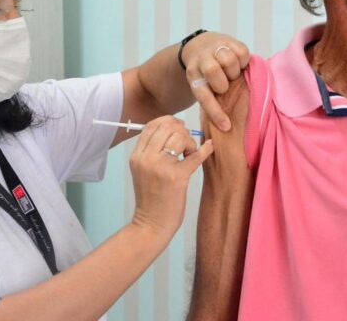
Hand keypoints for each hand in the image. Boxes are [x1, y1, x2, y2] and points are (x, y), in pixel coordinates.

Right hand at [129, 116, 214, 236]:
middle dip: (181, 130)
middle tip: (186, 144)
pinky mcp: (176, 177)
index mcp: (137, 156)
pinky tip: (209, 148)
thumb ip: (152, 150)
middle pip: (166, 127)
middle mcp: (146, 158)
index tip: (178, 128)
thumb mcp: (143, 170)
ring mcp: (160, 167)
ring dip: (190, 142)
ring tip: (190, 154)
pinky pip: (195, 155)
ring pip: (179, 136)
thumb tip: (174, 128)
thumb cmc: (152, 198)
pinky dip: (205, 149)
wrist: (151, 224)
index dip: (168, 122)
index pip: (151, 125)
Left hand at [181, 32, 249, 131]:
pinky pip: (241, 51)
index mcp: (193, 76)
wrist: (199, 46)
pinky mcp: (227, 40)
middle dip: (223, 83)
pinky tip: (239, 63)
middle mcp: (201, 60)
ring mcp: (214, 48)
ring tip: (233, 74)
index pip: (203, 95)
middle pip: (213, 70)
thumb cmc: (206, 75)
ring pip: (228, 59)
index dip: (215, 112)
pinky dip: (243, 60)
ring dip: (234, 70)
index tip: (226, 126)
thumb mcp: (202, 85)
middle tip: (226, 86)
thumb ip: (212, 100)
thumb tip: (226, 126)